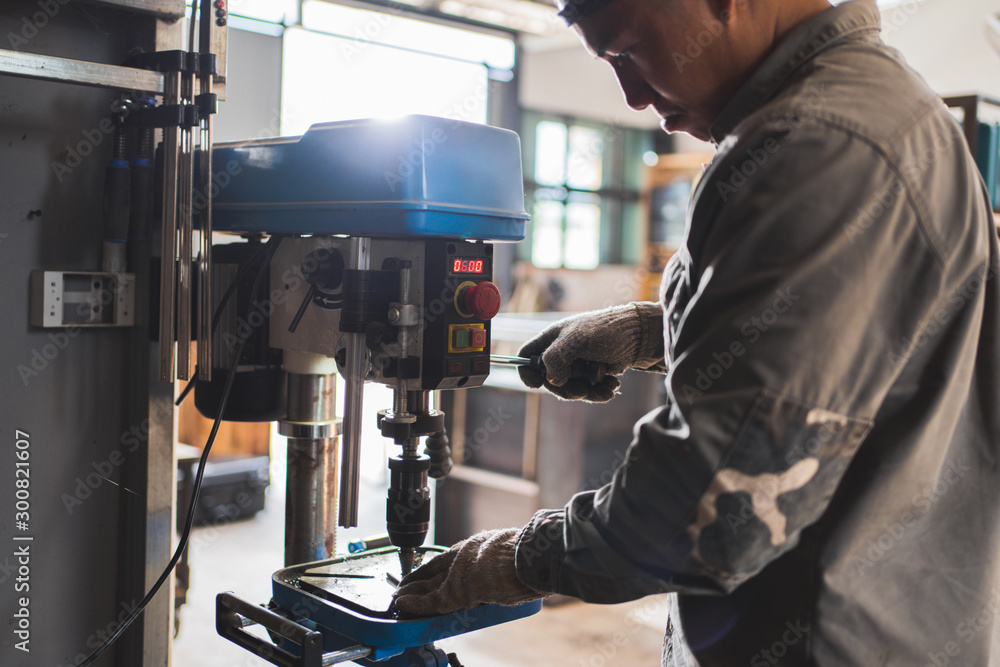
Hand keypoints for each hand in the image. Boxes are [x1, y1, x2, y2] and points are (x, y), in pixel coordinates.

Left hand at [392, 529, 544, 617]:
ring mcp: (458, 574)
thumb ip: (506, 563)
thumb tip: (518, 575)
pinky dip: (417, 603)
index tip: (426, 571)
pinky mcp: (454, 592)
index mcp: (477, 548)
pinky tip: (403, 603)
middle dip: (421, 579)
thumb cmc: (525, 555)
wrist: (522, 558)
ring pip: (431, 585)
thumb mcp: (513, 553)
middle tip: (405, 584)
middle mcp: (463, 558)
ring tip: (398, 596)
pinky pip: (432, 601)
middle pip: (436, 571)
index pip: (451, 559)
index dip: (437, 566)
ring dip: (413, 592)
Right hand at [517, 302, 664, 401]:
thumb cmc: (608, 331)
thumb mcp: (578, 340)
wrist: (641, 337)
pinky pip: (587, 392)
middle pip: (549, 380)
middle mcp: (561, 352)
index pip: (526, 356)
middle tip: (583, 389)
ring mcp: (576, 365)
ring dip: (588, 393)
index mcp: (552, 339)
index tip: (538, 384)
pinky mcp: (591, 375)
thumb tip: (551, 380)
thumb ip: (556, 357)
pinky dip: (599, 393)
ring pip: (569, 389)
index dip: (526, 371)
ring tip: (609, 386)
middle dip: (566, 389)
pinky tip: (613, 385)